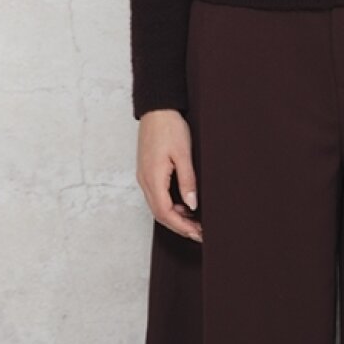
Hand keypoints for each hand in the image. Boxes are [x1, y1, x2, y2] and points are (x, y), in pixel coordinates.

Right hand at [136, 109, 202, 240]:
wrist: (156, 109)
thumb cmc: (169, 127)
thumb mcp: (183, 154)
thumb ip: (188, 180)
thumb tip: (192, 204)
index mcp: (153, 178)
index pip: (165, 212)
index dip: (181, 226)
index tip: (197, 233)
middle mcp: (145, 180)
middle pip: (159, 213)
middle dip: (179, 226)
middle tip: (199, 233)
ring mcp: (144, 177)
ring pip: (157, 206)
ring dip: (175, 217)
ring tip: (195, 221)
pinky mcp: (147, 172)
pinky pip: (157, 196)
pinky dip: (170, 206)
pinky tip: (184, 205)